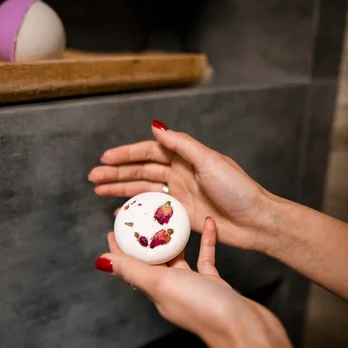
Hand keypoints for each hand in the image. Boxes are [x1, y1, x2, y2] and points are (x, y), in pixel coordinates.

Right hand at [88, 121, 270, 249]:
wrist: (255, 221)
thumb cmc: (237, 189)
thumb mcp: (209, 161)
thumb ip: (182, 145)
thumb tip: (156, 126)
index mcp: (186, 158)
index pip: (149, 152)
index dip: (126, 154)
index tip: (105, 159)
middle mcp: (179, 174)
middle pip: (140, 170)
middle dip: (116, 173)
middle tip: (93, 178)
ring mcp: (179, 195)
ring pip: (143, 189)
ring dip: (120, 189)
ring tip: (98, 191)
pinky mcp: (181, 215)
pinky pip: (152, 210)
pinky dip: (136, 210)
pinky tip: (120, 212)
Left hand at [95, 217, 285, 347]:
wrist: (243, 329)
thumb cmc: (202, 307)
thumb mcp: (161, 284)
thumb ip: (132, 271)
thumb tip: (100, 262)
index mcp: (155, 293)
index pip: (131, 268)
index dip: (121, 249)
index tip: (114, 228)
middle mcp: (172, 292)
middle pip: (153, 262)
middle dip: (146, 240)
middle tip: (143, 214)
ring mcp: (194, 289)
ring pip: (179, 259)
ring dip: (175, 239)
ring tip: (172, 215)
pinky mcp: (215, 286)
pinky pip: (207, 259)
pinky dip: (206, 242)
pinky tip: (208, 224)